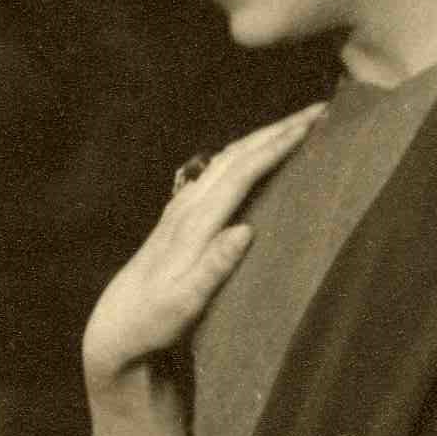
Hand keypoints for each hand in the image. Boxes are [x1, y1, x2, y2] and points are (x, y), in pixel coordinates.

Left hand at [80, 109, 323, 387]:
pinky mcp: (181, 213)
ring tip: (299, 124)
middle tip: (319, 110)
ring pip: (228, 157)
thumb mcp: (185, 302)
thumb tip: (246, 230)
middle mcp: (188, 205)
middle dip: (278, 128)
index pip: (242, 172)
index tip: (310, 126)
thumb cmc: (154, 319)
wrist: (117, 325)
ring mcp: (182, 206)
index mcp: (195, 223)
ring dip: (264, 136)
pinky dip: (247, 153)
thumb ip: (214, 267)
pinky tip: (260, 152)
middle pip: (237, 154)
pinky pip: (220, 170)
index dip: (276, 146)